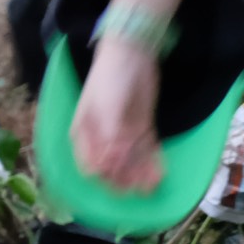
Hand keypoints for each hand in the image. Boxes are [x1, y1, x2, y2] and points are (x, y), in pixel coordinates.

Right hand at [70, 37, 164, 189]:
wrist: (132, 54)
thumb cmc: (109, 81)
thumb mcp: (105, 112)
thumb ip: (108, 141)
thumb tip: (109, 169)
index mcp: (83, 135)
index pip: (91, 167)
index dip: (105, 179)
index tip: (121, 185)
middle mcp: (101, 138)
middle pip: (112, 167)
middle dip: (126, 180)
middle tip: (142, 188)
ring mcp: (123, 133)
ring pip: (131, 161)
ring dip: (141, 174)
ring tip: (154, 185)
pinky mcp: (142, 126)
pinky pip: (146, 149)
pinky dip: (152, 162)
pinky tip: (159, 172)